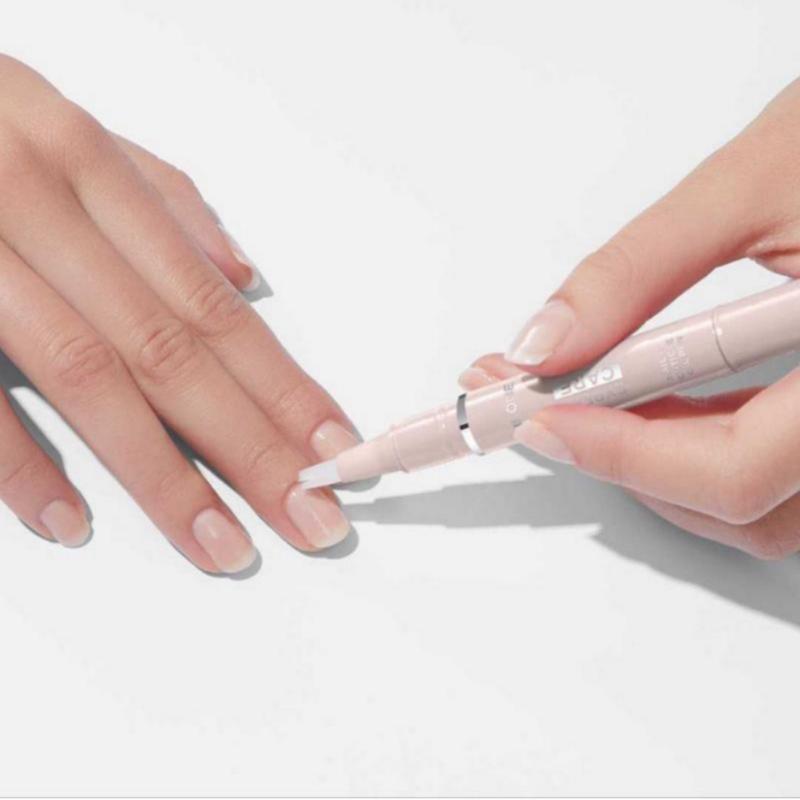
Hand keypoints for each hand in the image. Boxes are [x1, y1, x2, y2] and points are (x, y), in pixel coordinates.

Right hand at [0, 55, 356, 572]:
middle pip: (173, 352)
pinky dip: (18, 463)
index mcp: (89, 168)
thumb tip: (244, 276)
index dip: (283, 388)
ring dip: (164, 476)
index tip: (336, 452)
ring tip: (223, 545)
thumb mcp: (59, 129)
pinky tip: (72, 523)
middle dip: (252, 448)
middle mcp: (41, 205)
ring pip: (89, 376)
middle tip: (312, 518)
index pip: (214, 307)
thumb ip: (159, 199)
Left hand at [461, 78, 799, 559]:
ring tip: (591, 399)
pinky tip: (655, 403)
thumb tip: (543, 344)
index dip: (625, 454)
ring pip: (763, 508)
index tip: (540, 417)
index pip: (739, 467)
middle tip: (544, 407)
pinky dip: (705, 450)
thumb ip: (638, 269)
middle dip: (627, 461)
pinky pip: (781, 475)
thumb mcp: (756, 180)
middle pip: (745, 504)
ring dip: (660, 466)